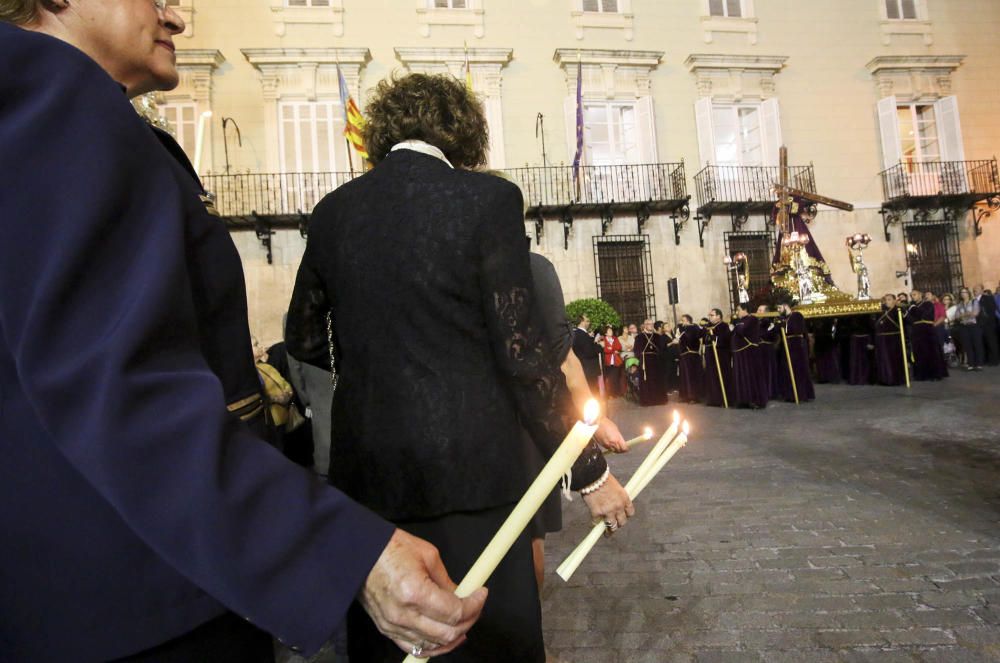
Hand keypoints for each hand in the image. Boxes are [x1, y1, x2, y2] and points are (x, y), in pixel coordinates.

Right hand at [359, 529, 487, 656]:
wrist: (358, 554)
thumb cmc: (390, 548)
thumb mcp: (427, 555)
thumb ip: (447, 581)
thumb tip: (462, 596)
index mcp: (415, 592)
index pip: (455, 612)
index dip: (475, 605)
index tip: (481, 593)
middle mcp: (403, 614)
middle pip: (448, 633)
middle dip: (469, 620)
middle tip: (475, 606)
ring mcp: (393, 625)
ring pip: (434, 644)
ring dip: (453, 636)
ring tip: (464, 622)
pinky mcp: (386, 629)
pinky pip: (415, 648)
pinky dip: (433, 645)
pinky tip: (444, 636)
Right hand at [582, 473, 634, 535]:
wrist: (592, 476)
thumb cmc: (602, 477)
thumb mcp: (614, 486)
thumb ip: (616, 496)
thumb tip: (613, 501)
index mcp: (624, 498)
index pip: (630, 512)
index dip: (626, 515)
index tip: (623, 516)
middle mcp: (618, 506)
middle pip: (622, 522)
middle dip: (618, 524)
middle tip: (614, 525)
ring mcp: (607, 511)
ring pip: (611, 526)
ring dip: (609, 531)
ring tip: (606, 533)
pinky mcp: (597, 513)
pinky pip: (596, 522)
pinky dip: (594, 523)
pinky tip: (593, 522)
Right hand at [594, 416, 626, 452]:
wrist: (598, 423)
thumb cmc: (607, 424)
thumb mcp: (616, 430)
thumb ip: (619, 438)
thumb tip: (623, 443)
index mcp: (617, 439)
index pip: (624, 448)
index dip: (626, 449)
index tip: (627, 448)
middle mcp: (612, 443)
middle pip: (619, 451)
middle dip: (622, 450)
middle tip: (623, 449)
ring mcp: (606, 445)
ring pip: (613, 450)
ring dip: (616, 450)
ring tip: (617, 447)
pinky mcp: (602, 445)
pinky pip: (608, 448)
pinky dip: (610, 448)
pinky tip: (611, 444)